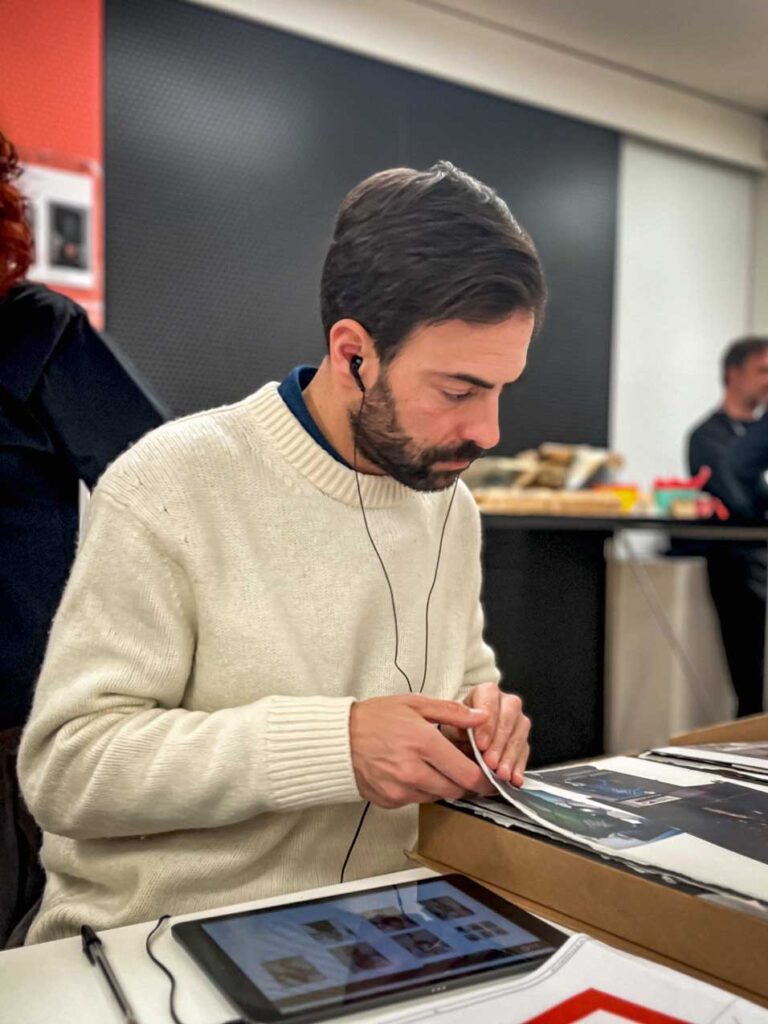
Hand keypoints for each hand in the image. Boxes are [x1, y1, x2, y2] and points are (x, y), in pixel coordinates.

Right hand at [349, 695, 492, 808]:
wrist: (337, 739)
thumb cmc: (374, 718)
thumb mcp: (415, 704)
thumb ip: (452, 712)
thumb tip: (482, 717)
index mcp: (424, 743)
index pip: (467, 774)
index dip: (485, 779)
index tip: (492, 777)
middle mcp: (414, 771)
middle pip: (457, 790)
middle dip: (466, 782)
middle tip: (466, 768)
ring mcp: (401, 789)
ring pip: (439, 796)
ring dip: (444, 785)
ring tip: (435, 765)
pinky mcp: (391, 801)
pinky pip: (418, 800)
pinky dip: (423, 788)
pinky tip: (414, 771)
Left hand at [447, 683, 529, 786]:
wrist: (462, 738)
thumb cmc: (456, 728)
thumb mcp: (450, 725)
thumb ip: (458, 727)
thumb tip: (470, 735)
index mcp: (486, 692)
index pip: (490, 700)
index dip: (487, 724)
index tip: (481, 745)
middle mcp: (505, 701)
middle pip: (510, 715)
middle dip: (500, 742)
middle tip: (491, 762)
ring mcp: (517, 718)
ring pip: (520, 732)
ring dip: (511, 755)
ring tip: (501, 774)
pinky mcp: (523, 737)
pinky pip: (525, 750)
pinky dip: (519, 766)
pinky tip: (514, 779)